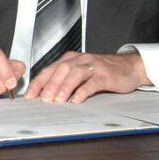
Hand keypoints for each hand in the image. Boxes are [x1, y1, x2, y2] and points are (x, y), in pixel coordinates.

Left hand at [23, 51, 149, 103]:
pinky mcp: (105, 75)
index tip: (30, 96)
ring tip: (58, 100)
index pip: (50, 69)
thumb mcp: (81, 73)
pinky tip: (77, 100)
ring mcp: (94, 67)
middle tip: (43, 99)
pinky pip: (92, 82)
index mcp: (71, 59)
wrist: (129, 67)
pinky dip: (83, 91)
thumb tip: (45, 95)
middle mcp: (80, 60)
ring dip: (64, 87)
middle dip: (50, 84)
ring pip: (75, 73)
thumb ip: (65, 81)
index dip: (38, 82)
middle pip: (61, 69)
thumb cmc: (102, 72)